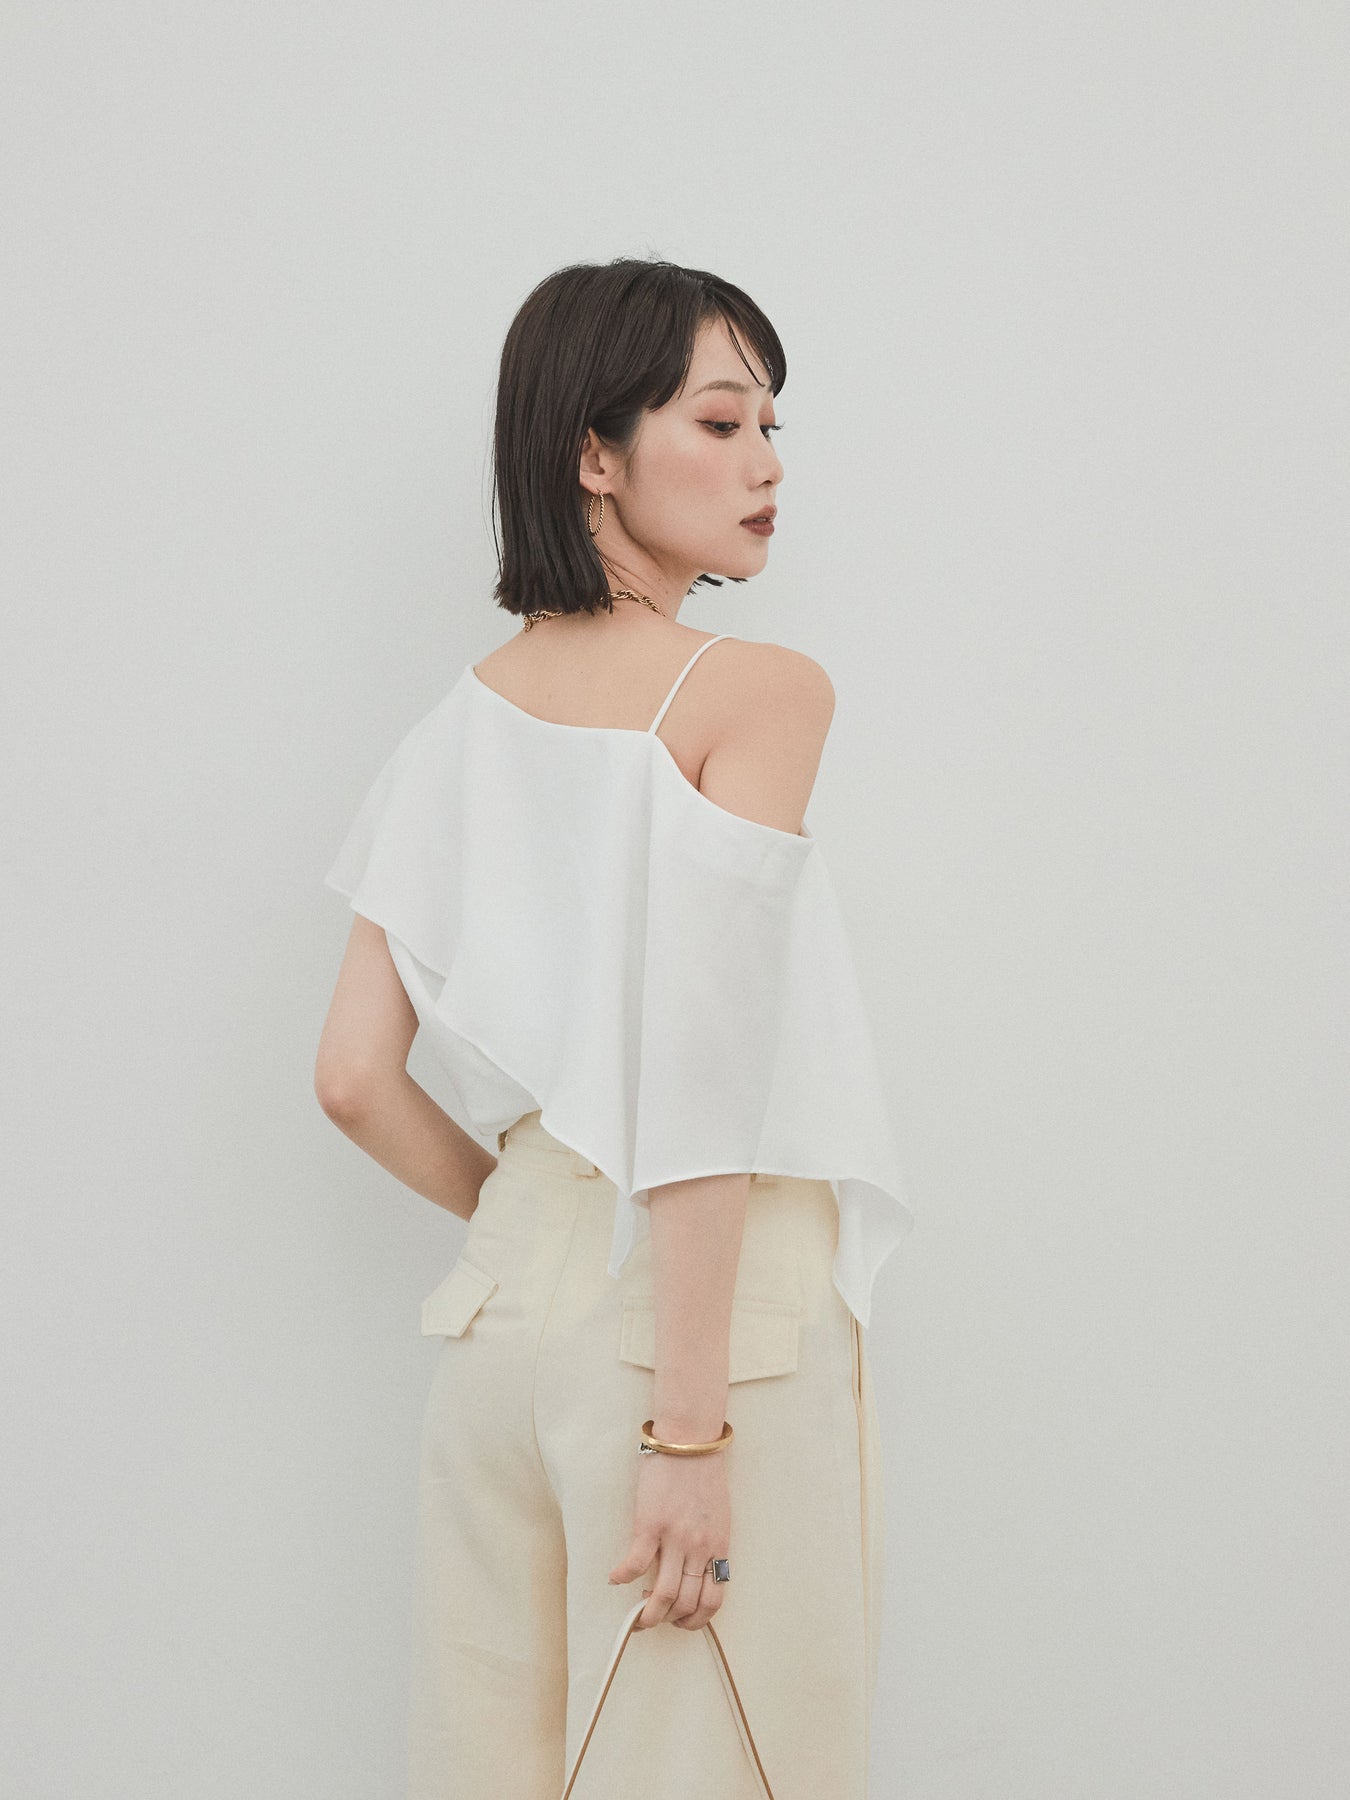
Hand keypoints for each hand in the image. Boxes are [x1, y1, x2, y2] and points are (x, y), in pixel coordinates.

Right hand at [607, 1447, 729, 1631]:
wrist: (690, 1440)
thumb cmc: (705, 1472)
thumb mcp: (718, 1514)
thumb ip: (710, 1543)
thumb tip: (697, 1570)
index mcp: (719, 1546)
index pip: (714, 1599)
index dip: (697, 1620)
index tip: (682, 1622)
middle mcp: (700, 1547)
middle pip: (686, 1603)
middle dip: (669, 1620)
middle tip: (654, 1619)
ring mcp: (675, 1538)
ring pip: (663, 1594)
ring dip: (648, 1613)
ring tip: (637, 1615)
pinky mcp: (651, 1524)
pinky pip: (636, 1563)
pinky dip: (622, 1577)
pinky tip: (615, 1578)